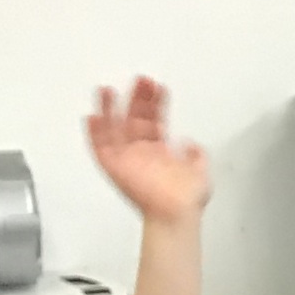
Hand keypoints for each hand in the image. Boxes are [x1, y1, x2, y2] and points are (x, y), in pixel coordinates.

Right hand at [87, 77, 210, 222]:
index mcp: (159, 152)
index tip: (158, 87)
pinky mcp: (113, 168)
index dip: (156, 104)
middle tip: (141, 79)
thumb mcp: (201, 173)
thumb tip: (192, 144)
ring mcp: (126, 159)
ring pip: (113, 129)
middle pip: (134, 119)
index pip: (154, 120)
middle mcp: (141, 153)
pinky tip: (93, 116)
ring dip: (109, 109)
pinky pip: (99, 148)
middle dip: (137, 98)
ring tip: (107, 90)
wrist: (175, 215)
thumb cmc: (187, 201)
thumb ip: (198, 156)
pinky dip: (95, 133)